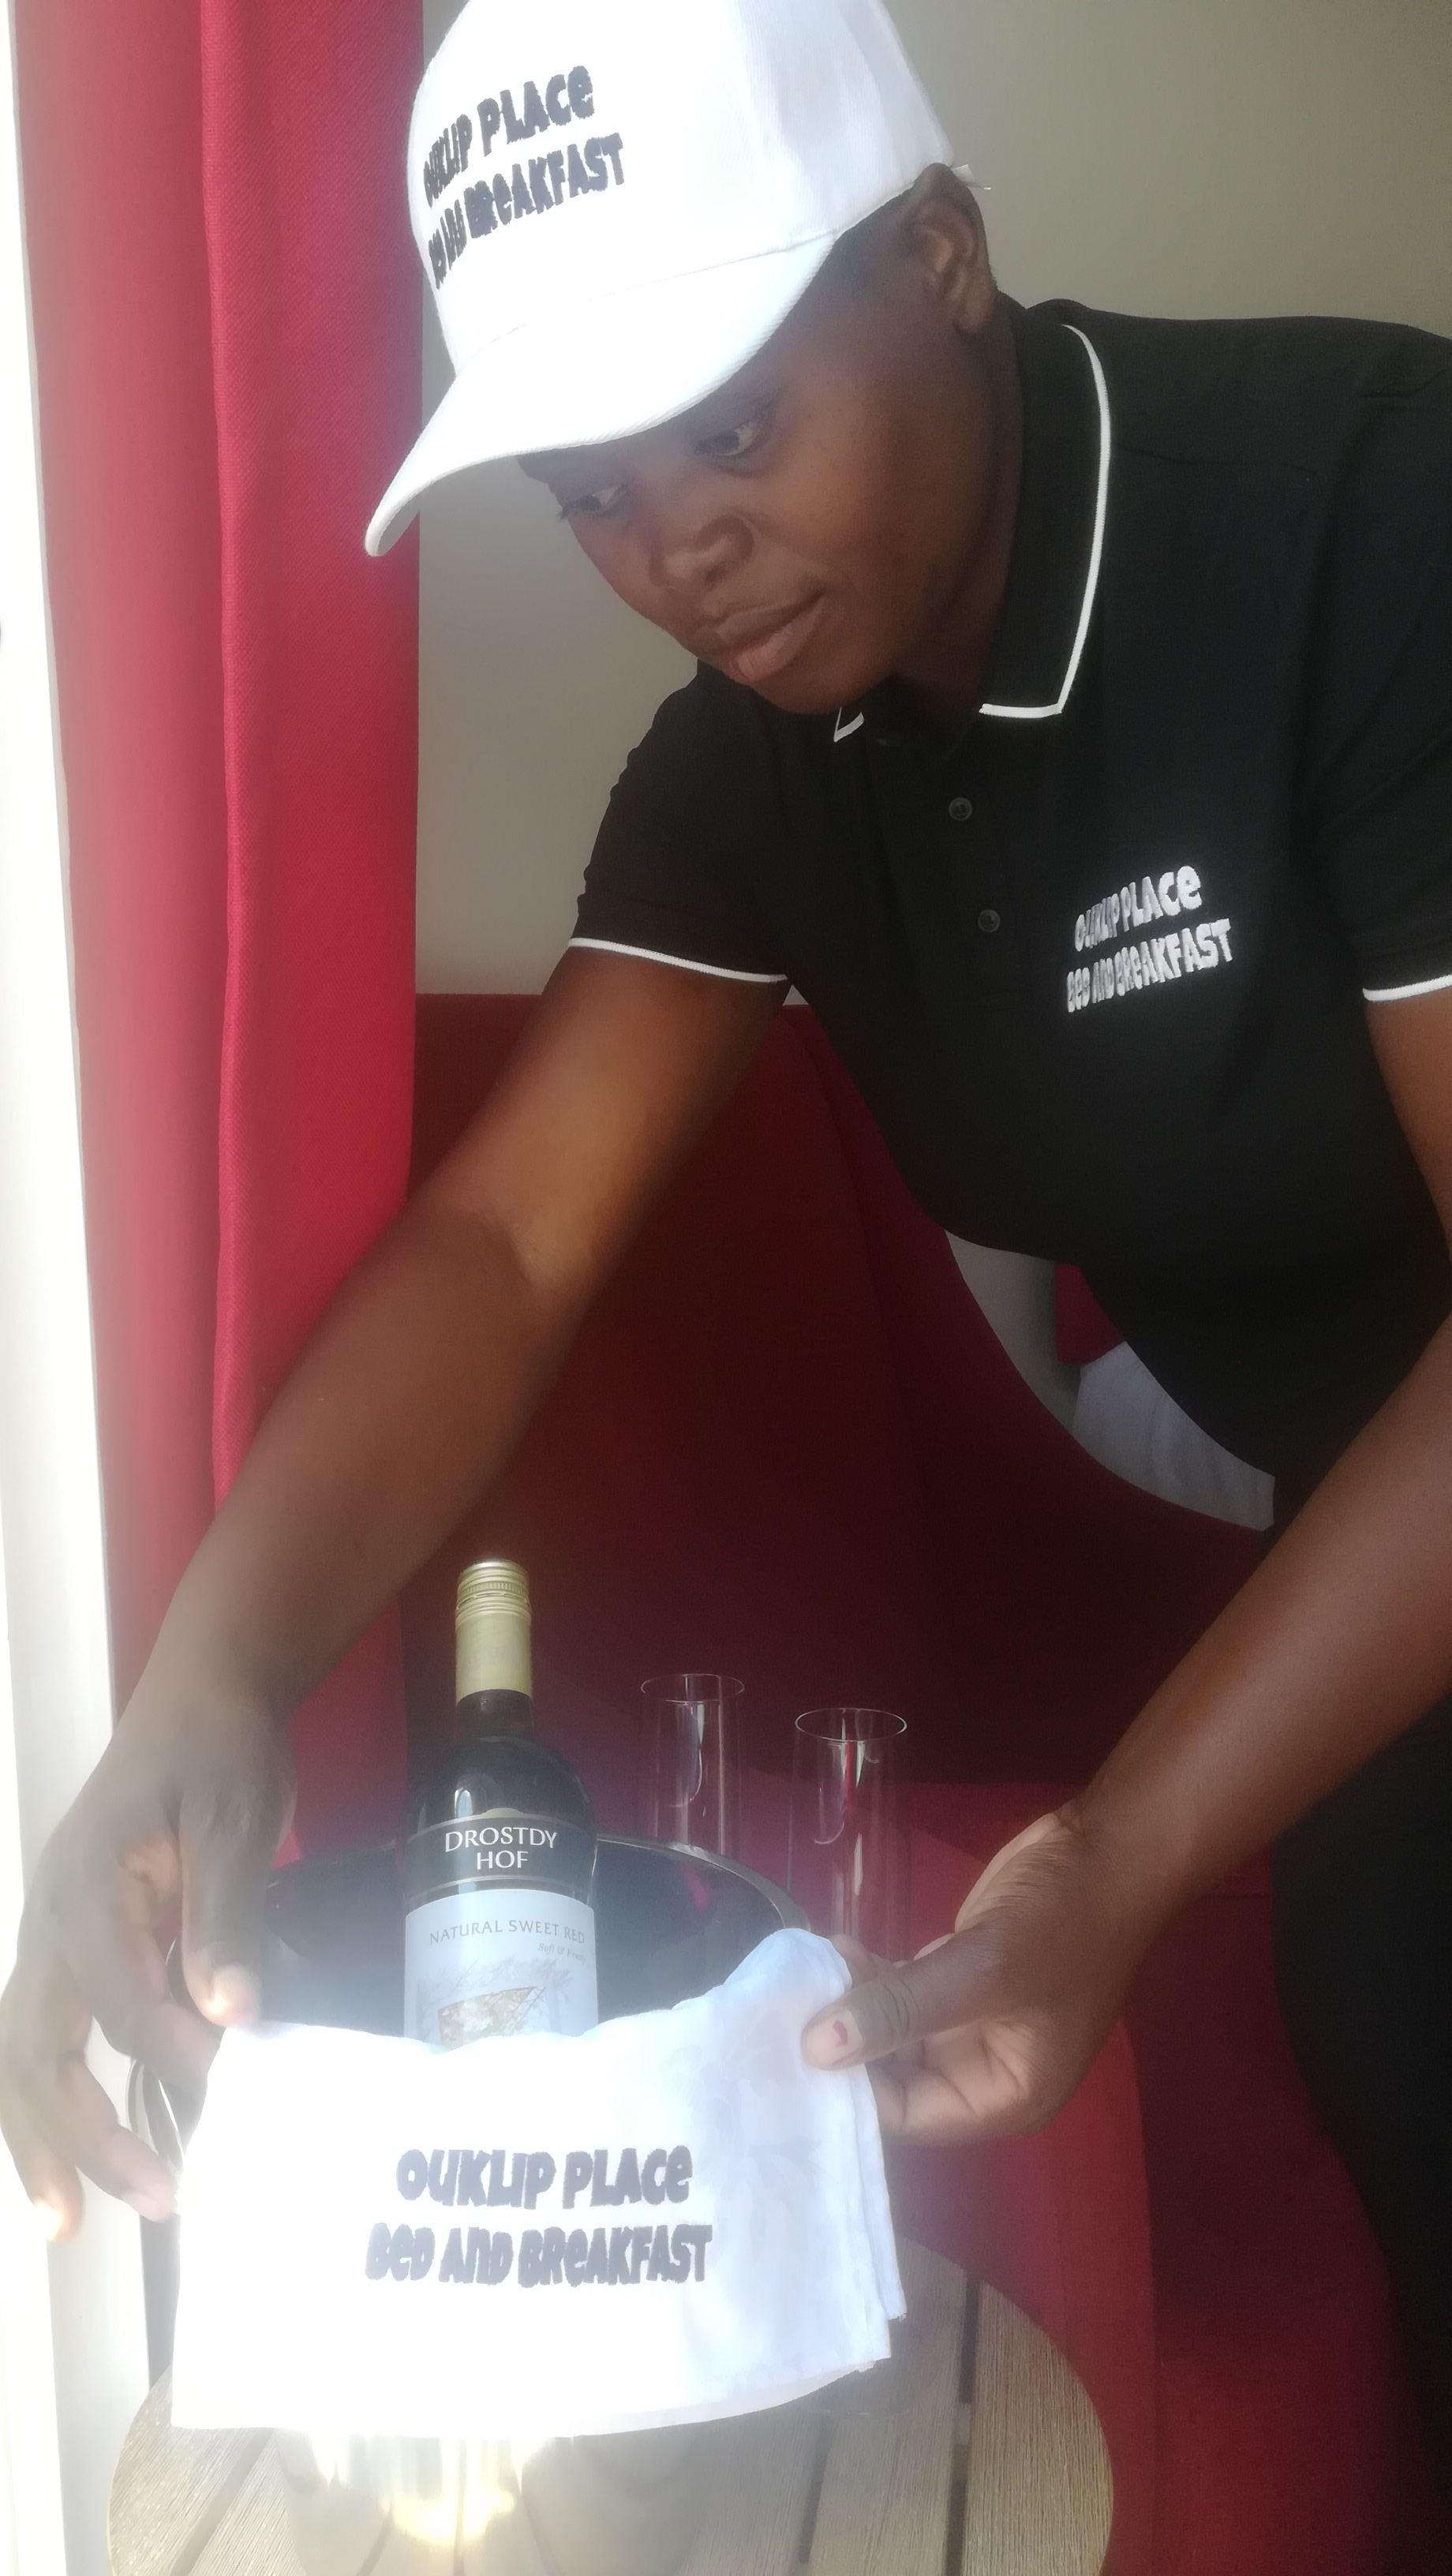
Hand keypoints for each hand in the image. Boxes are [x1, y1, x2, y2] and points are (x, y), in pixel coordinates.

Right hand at [0, 1648, 294, 2236]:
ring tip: (70, 2223)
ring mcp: (52, 1936)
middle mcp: (50, 1920)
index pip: (115, 1998)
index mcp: (87, 1887)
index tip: (223, 2086)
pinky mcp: (72, 1947)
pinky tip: (74, 2161)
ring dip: (44, 2139)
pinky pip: (44, 2037)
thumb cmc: (220, 1750)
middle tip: (155, 2200)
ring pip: (22, 2056)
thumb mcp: (236, 1819)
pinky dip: (48, 2103)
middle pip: (37, 2050)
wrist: (203, 1696)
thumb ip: (226, 1915)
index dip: (165, 2051)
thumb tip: (227, 2015)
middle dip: (81, 2136)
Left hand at [801, 1809, 1161, 2140]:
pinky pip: (899, 1992)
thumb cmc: (1065, 1922)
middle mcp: (982, 2070)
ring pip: (890, 2031)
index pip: (908, 2116)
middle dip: (844, 2046)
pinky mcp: (956, 1977)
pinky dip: (869, 1976)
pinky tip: (837, 1946)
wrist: (1108, 1848)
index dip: (852, 2091)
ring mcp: (968, 2022)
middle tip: (784, 2010)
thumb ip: (901, 2010)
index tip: (790, 2054)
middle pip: (893, 2079)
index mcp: (1003, 2096)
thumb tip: (816, 2050)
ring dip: (850, 2004)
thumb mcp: (985, 1970)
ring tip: (812, 1968)